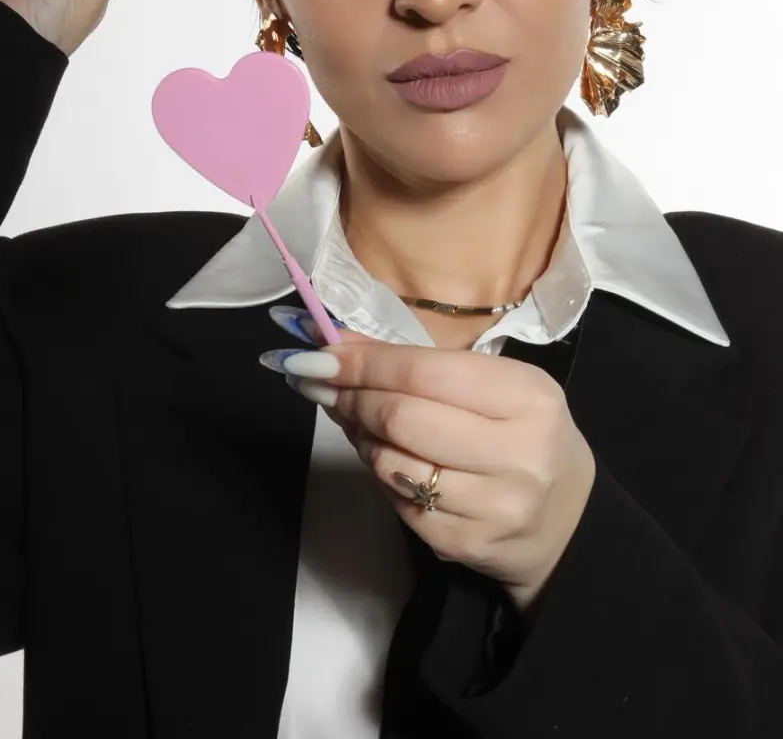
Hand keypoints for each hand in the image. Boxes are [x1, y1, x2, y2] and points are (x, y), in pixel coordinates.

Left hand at [262, 310, 595, 609]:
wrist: (566, 517)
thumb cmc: (521, 432)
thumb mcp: (491, 384)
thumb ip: (417, 362)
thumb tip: (335, 341)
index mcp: (526, 397)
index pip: (424, 372)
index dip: (363, 362)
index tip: (319, 352)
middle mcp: (516, 453)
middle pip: (400, 418)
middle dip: (351, 396)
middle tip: (324, 383)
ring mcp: (492, 506)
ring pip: (389, 463)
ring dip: (359, 436)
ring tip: (359, 419)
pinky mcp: (465, 544)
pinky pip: (396, 501)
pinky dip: (378, 472)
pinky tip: (385, 457)